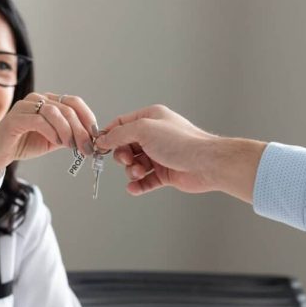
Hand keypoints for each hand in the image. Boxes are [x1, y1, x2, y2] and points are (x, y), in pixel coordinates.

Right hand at [0, 92, 97, 182]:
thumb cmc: (24, 144)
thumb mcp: (54, 140)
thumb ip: (70, 136)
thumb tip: (91, 140)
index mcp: (48, 101)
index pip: (74, 102)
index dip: (88, 118)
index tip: (95, 136)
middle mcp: (37, 99)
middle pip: (68, 108)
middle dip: (81, 129)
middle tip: (87, 147)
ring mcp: (25, 106)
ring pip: (55, 112)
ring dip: (68, 131)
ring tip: (71, 146)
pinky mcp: (15, 117)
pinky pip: (39, 120)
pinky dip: (52, 132)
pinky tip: (56, 142)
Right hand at [95, 105, 265, 202]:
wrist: (206, 163)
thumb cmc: (181, 142)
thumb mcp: (144, 130)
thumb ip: (119, 134)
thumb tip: (103, 139)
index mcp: (151, 119)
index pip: (122, 124)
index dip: (109, 135)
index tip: (99, 147)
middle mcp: (155, 135)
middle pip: (126, 146)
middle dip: (123, 156)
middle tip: (127, 160)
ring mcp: (160, 155)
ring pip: (135, 165)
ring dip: (132, 171)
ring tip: (138, 173)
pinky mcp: (166, 173)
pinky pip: (146, 181)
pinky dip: (138, 185)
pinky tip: (134, 188)